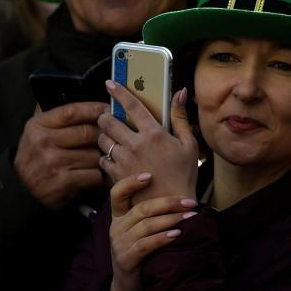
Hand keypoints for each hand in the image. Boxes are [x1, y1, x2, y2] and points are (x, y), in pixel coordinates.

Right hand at [14, 101, 106, 207]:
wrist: (21, 186)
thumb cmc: (37, 154)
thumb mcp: (39, 130)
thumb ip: (58, 116)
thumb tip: (89, 103)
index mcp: (38, 125)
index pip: (72, 111)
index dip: (95, 109)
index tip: (110, 109)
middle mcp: (43, 142)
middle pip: (87, 133)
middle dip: (104, 134)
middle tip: (114, 136)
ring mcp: (52, 163)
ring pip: (94, 155)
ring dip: (103, 157)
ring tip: (108, 156)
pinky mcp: (61, 183)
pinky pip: (94, 175)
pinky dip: (100, 175)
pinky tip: (100, 173)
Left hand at [96, 84, 198, 203]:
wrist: (171, 207)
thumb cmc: (183, 176)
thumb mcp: (188, 144)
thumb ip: (180, 117)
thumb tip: (181, 93)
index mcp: (154, 134)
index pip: (131, 105)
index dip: (119, 91)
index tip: (110, 83)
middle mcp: (135, 145)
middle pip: (107, 121)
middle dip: (105, 116)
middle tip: (110, 118)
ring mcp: (124, 161)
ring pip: (102, 139)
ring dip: (105, 136)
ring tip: (114, 139)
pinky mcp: (116, 176)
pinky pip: (102, 160)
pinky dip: (106, 156)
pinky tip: (116, 158)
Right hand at [108, 173, 197, 290]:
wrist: (128, 288)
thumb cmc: (141, 255)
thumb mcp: (140, 232)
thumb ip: (149, 215)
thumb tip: (179, 197)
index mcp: (118, 218)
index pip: (117, 193)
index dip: (130, 182)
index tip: (150, 175)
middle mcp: (115, 228)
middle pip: (142, 209)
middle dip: (168, 203)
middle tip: (190, 202)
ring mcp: (119, 245)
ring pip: (146, 226)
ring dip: (171, 219)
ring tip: (190, 217)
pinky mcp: (125, 260)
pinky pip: (145, 245)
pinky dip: (162, 238)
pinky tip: (177, 234)